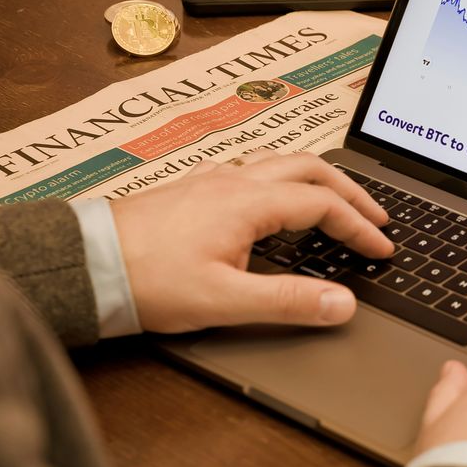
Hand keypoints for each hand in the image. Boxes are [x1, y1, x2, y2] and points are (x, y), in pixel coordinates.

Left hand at [110, 149, 391, 332]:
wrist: (84, 264)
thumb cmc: (146, 282)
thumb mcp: (224, 301)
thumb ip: (288, 303)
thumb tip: (342, 304)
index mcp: (249, 203)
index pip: (324, 204)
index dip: (360, 226)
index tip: (382, 248)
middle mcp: (234, 182)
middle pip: (310, 168)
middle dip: (350, 191)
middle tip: (376, 216)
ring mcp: (212, 180)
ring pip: (281, 161)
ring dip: (318, 178)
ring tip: (338, 200)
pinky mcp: (192, 189)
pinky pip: (253, 169)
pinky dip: (283, 179)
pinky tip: (275, 200)